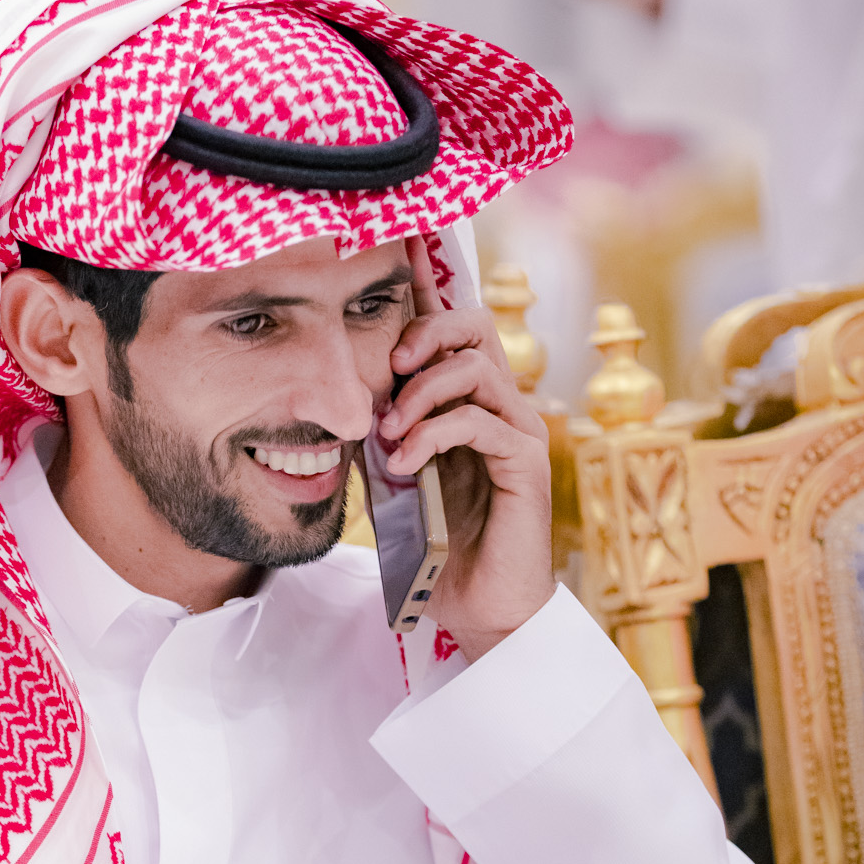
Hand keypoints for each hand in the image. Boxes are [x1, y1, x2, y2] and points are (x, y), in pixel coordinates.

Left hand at [380, 237, 553, 662]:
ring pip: (476, 369)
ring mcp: (518, 431)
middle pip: (475, 325)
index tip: (401, 254)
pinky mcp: (526, 463)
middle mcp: (500, 407)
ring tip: (389, 431)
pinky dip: (434, 434)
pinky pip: (481, 422)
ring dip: (421, 392)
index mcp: (469, 403)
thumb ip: (374, 441)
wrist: (479, 609)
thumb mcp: (390, 486)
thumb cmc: (439, 551)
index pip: (452, 330)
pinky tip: (406, 464)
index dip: (428, 287)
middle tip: (389, 366)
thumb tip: (337, 407)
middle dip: (425, 331)